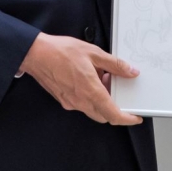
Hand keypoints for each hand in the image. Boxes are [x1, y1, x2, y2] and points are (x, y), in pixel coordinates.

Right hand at [20, 33, 142, 125]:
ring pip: (93, 110)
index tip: (136, 117)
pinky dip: (90, 97)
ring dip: (101, 101)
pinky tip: (89, 79)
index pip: (113, 114)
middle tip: (118, 90)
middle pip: (104, 115)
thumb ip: (115, 64)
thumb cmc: (62, 52)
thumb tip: (131, 72)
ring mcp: (71, 103)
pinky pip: (82, 104)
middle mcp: (81, 102)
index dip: (127, 119)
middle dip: (115, 107)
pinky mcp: (63, 100)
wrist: (36, 54)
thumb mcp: (93, 53)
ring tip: (102, 79)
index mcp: (91, 91)